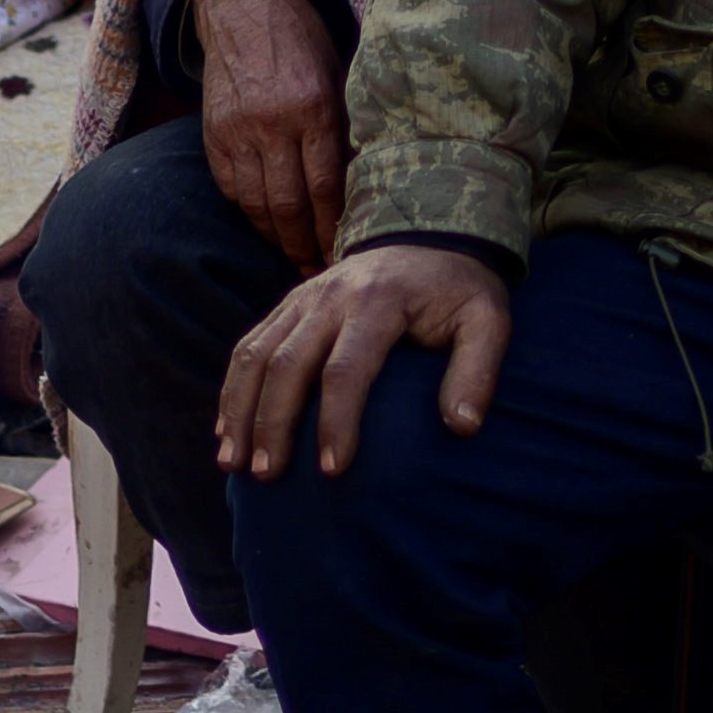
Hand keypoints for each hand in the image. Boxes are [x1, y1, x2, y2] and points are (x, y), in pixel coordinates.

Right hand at [188, 0, 347, 276]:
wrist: (241, 4)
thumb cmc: (303, 39)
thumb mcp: (337, 75)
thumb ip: (347, 127)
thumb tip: (367, 185)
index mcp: (312, 106)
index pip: (327, 186)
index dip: (336, 228)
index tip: (347, 254)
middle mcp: (272, 122)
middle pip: (290, 205)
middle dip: (307, 246)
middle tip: (320, 271)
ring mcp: (238, 130)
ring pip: (258, 204)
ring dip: (278, 238)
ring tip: (296, 258)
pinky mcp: (213, 133)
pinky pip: (231, 188)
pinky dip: (250, 212)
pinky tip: (267, 224)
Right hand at [214, 241, 511, 482]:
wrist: (428, 235)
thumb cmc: (458, 290)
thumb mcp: (487, 320)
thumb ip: (478, 370)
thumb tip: (462, 427)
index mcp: (377, 302)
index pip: (346, 369)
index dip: (336, 422)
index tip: (333, 471)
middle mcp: (330, 297)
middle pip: (287, 364)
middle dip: (273, 423)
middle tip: (267, 477)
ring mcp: (302, 299)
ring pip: (256, 354)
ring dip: (240, 410)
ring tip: (233, 463)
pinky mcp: (288, 305)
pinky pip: (249, 346)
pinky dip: (233, 390)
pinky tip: (226, 431)